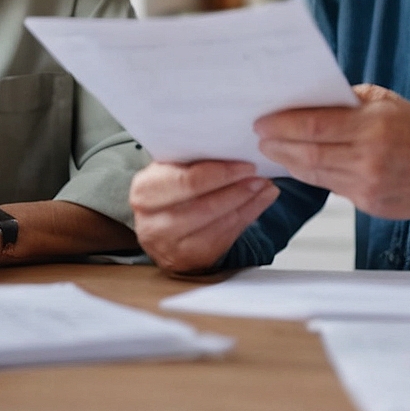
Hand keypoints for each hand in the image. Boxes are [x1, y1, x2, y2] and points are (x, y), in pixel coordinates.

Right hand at [130, 160, 278, 274]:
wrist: (158, 228)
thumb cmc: (168, 192)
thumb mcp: (170, 171)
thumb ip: (194, 161)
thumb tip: (236, 151)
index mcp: (145, 190)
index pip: (187, 181)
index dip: (221, 174)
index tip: (246, 164)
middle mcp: (152, 222)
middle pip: (205, 206)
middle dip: (238, 190)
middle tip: (260, 177)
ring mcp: (169, 245)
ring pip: (218, 224)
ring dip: (247, 204)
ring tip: (264, 188)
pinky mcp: (188, 260)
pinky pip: (224, 238)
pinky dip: (246, 218)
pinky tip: (258, 204)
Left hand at [254, 83, 409, 220]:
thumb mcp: (387, 101)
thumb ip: (347, 102)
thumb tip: (305, 102)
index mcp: (374, 125)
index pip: (314, 124)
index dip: (282, 124)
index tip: (261, 121)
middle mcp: (370, 157)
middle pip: (307, 154)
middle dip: (277, 146)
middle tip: (258, 138)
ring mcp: (369, 185)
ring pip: (314, 175)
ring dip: (288, 163)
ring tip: (272, 151)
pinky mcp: (369, 205)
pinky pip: (330, 188)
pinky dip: (310, 176)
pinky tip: (298, 166)